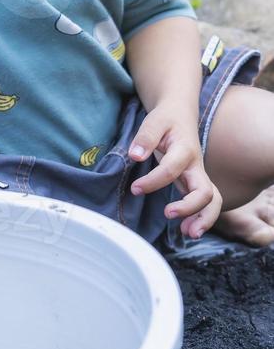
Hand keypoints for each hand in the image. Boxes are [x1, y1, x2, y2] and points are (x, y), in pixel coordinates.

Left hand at [128, 100, 222, 238]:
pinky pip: (206, 203)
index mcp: (184, 149)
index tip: (135, 188)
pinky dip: (201, 217)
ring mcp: (199, 176)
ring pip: (213, 200)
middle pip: (205, 191)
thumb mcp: (154, 121)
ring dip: (204, 219)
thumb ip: (145, 137)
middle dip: (191, 207)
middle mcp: (196, 166)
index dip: (152, 182)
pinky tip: (187, 228)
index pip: (171, 170)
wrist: (181, 114)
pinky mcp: (196, 183)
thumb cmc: (166, 119)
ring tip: (188, 233)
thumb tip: (135, 155)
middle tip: (168, 215)